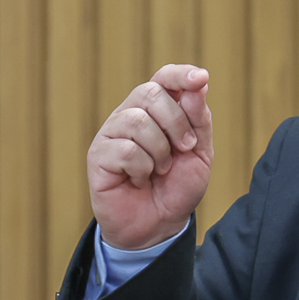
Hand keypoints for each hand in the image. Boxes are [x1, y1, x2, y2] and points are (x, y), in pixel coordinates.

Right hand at [87, 63, 214, 249]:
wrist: (160, 225)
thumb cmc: (177, 187)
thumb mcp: (199, 153)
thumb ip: (198, 120)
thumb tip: (198, 85)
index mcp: (157, 110)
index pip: (163, 77)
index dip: (180, 74)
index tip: (200, 78)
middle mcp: (130, 114)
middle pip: (150, 93)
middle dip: (176, 123)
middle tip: (185, 149)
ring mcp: (112, 133)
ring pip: (138, 122)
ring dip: (160, 152)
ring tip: (160, 170)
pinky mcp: (98, 155)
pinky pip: (126, 151)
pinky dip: (142, 170)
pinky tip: (140, 180)